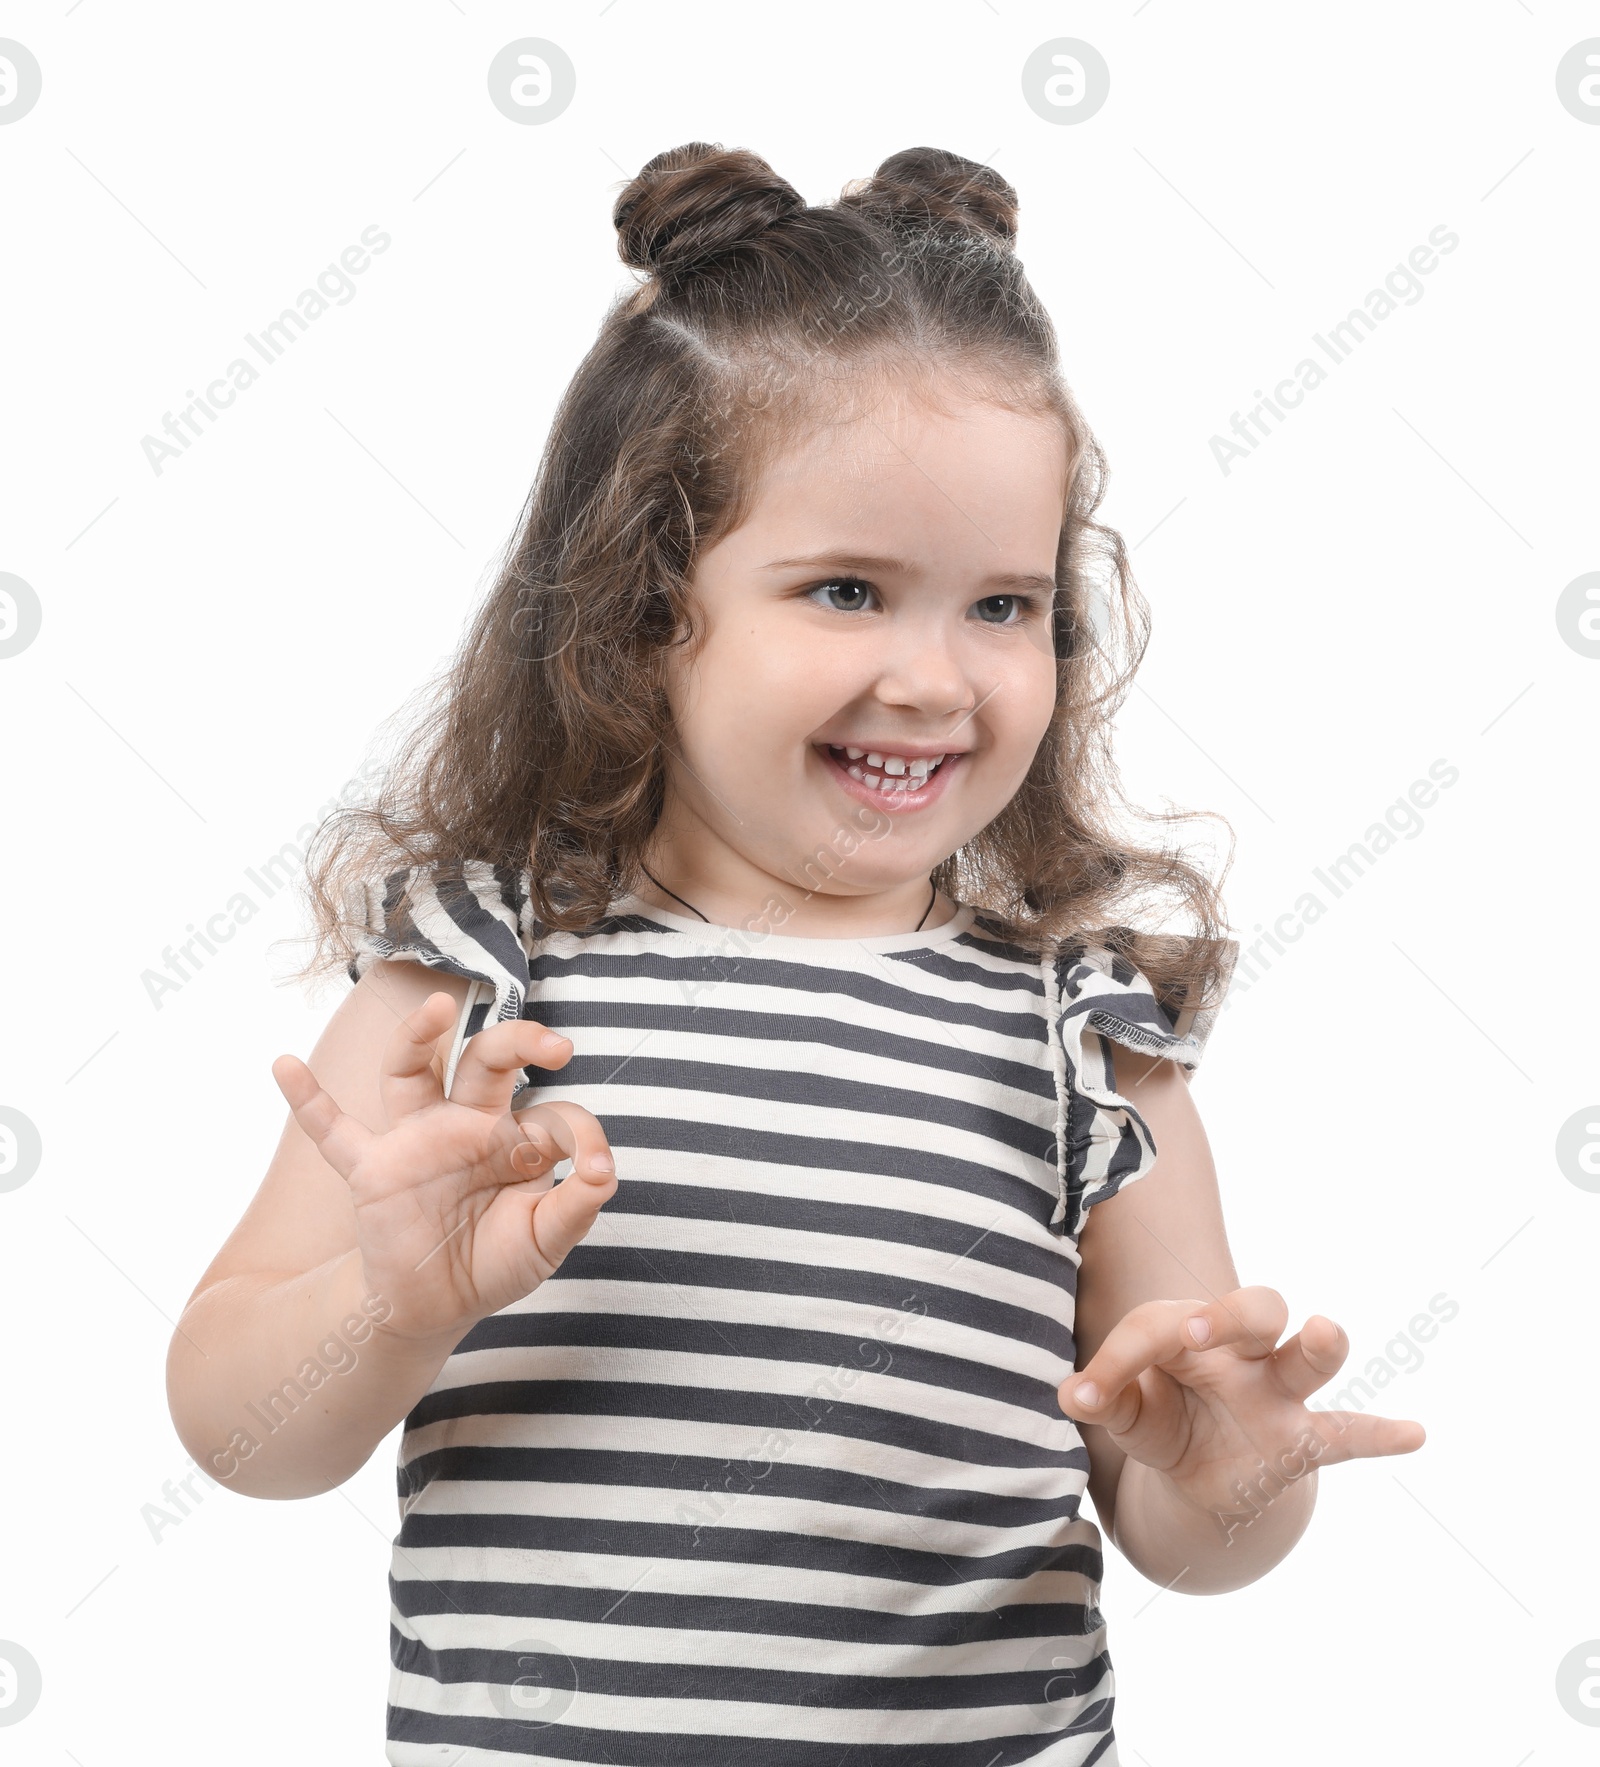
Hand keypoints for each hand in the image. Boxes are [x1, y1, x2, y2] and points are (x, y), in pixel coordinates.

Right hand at [272, 991, 616, 1345]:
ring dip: (417, 1039)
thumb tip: (605, 1171)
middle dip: (517, 1041)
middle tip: (553, 1043)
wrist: (433, 1306)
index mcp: (513, 1137)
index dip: (581, 1135)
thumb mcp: (545, 1240)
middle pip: (486, 1061)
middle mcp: (465, 1124)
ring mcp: (416, 1141)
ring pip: (412, 1073)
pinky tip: (286, 1065)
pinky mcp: (373, 1170)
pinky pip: (333, 1132)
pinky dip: (308, 1101)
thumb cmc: (494, 1261)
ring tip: (437, 1010)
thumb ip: (577, 1205)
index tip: (596, 1167)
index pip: (552, 1113)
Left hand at [1057, 1287, 1424, 1522]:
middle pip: (1256, 1308)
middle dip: (1228, 1314)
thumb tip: (1070, 1396)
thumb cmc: (1161, 1419)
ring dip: (1318, 1344)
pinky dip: (1380, 1434)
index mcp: (1191, 1333)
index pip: (1159, 1326)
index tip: (1084, 1395)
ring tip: (1322, 1332)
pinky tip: (1415, 1434)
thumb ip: (1106, 1399)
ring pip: (1308, 1355)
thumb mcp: (1128, 1414)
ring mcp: (1279, 1394)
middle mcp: (1243, 1353)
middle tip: (1190, 1332)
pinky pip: (1348, 1433)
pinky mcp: (1303, 1440)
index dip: (1117, 1358)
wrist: (1199, 1475)